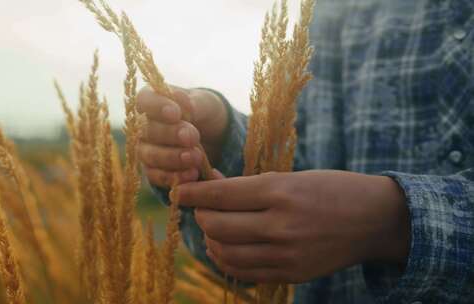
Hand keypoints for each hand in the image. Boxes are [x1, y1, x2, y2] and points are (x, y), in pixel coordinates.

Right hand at [136, 86, 227, 187]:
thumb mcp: (204, 103)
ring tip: (196, 157)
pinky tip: (192, 174)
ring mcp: (145, 150)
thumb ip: (194, 103)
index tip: (176, 114)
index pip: (144, 101)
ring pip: (149, 156)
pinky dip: (174, 177)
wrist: (212, 134)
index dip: (157, 107)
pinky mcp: (153, 171)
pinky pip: (156, 177)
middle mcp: (142, 126)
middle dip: (170, 135)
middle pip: (146, 131)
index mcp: (151, 101)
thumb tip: (182, 103)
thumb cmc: (203, 111)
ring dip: (172, 158)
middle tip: (191, 137)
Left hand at [174, 170, 410, 283]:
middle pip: (217, 225)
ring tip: (213, 227)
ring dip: (210, 239)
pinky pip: (243, 272)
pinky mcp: (291, 274)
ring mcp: (286, 254)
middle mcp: (281, 225)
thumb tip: (210, 186)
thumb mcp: (291, 177)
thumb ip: (249, 187)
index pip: (221, 195)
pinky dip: (225, 259)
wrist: (373, 220)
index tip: (179, 191)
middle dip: (201, 215)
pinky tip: (225, 247)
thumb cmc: (331, 189)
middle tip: (201, 207)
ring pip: (225, 252)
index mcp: (281, 192)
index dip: (194, 192)